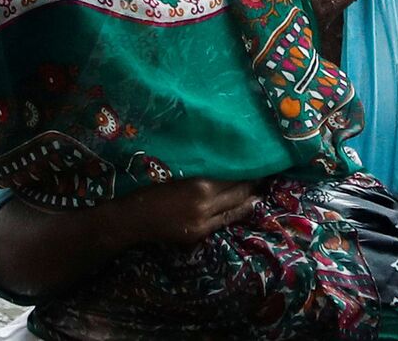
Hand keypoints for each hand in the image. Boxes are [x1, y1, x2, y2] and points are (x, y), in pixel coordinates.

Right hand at [110, 178, 257, 246]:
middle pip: (237, 194)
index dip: (246, 172)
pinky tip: (243, 209)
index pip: (231, 178)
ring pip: (234, 211)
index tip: (257, 163)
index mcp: (199, 186)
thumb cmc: (151, 191)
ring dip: (248, 202)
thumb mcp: (178, 176)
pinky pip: (222, 223)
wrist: (133, 219)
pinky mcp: (198, 234)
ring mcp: (203, 223)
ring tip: (260, 193)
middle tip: (264, 177)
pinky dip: (234, 214)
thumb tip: (224, 170)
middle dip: (252, 186)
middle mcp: (205, 205)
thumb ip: (201, 176)